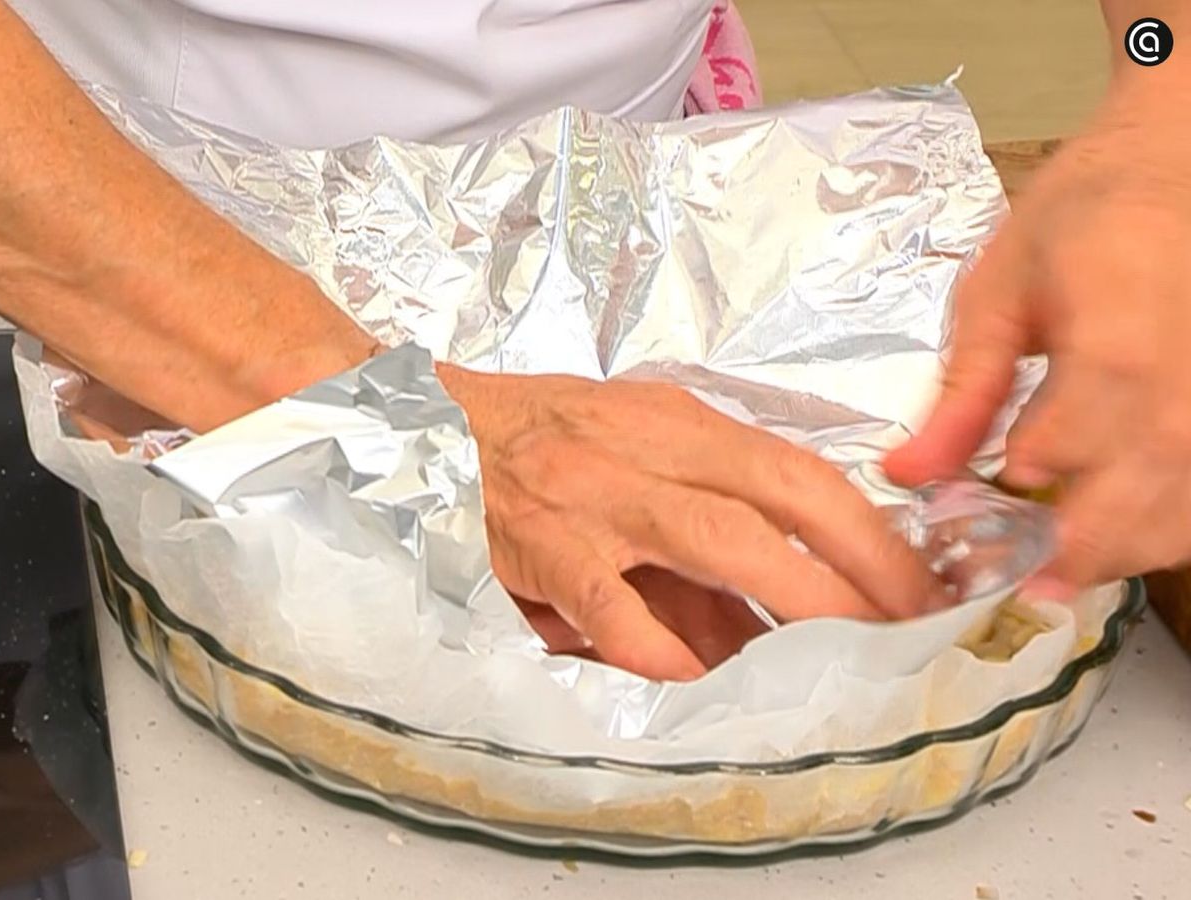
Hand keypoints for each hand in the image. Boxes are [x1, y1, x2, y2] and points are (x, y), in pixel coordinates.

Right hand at [438, 365, 943, 680]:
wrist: (449, 424)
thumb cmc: (559, 434)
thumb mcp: (646, 444)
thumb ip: (714, 511)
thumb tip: (787, 600)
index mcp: (685, 424)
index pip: (799, 471)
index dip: (868, 528)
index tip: (917, 581)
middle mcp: (650, 454)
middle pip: (776, 500)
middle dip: (856, 566)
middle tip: (907, 625)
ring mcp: (598, 499)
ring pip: (709, 538)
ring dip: (789, 595)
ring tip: (843, 651)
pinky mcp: (545, 547)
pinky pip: (607, 600)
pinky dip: (653, 640)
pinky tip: (688, 673)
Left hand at [885, 71, 1190, 590]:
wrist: (1178, 160)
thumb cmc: (1082, 215)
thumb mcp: (1000, 295)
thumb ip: (961, 395)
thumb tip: (908, 474)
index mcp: (1113, 354)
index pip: (1057, 462)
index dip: (1006, 503)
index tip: (961, 521)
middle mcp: (1185, 390)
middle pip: (1130, 509)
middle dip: (1066, 555)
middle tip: (1013, 584)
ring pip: (1180, 516)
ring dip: (1118, 554)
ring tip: (1057, 570)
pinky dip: (1166, 526)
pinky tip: (1121, 531)